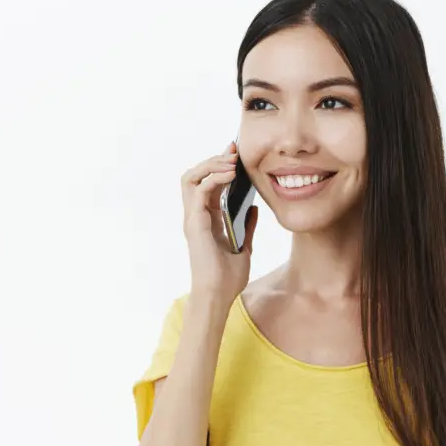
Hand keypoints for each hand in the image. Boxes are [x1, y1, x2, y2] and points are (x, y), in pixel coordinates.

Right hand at [179, 141, 257, 305]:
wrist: (219, 295)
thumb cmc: (228, 278)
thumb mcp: (245, 246)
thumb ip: (247, 226)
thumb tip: (254, 208)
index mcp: (205, 220)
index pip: (207, 183)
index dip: (219, 165)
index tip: (236, 153)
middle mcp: (195, 216)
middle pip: (195, 175)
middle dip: (213, 159)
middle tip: (233, 151)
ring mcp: (193, 218)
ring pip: (191, 177)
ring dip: (211, 164)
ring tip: (231, 161)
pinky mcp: (195, 223)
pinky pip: (199, 190)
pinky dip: (214, 177)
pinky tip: (231, 175)